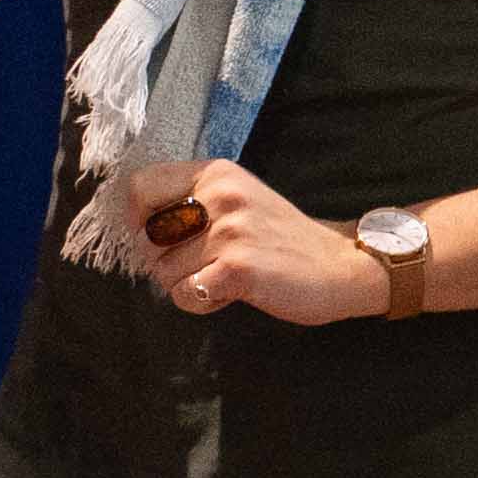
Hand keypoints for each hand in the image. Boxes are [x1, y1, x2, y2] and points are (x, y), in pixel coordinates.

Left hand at [136, 160, 379, 323]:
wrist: (341, 266)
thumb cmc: (284, 239)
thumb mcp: (240, 200)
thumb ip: (193, 202)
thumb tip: (138, 229)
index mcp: (216, 174)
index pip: (140, 186)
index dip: (135, 219)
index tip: (157, 237)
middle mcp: (221, 195)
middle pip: (147, 238)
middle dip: (165, 260)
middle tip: (203, 265)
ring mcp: (230, 231)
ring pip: (164, 272)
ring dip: (188, 284)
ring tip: (226, 277)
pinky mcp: (237, 267)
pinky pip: (185, 295)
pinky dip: (201, 303)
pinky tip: (231, 293)